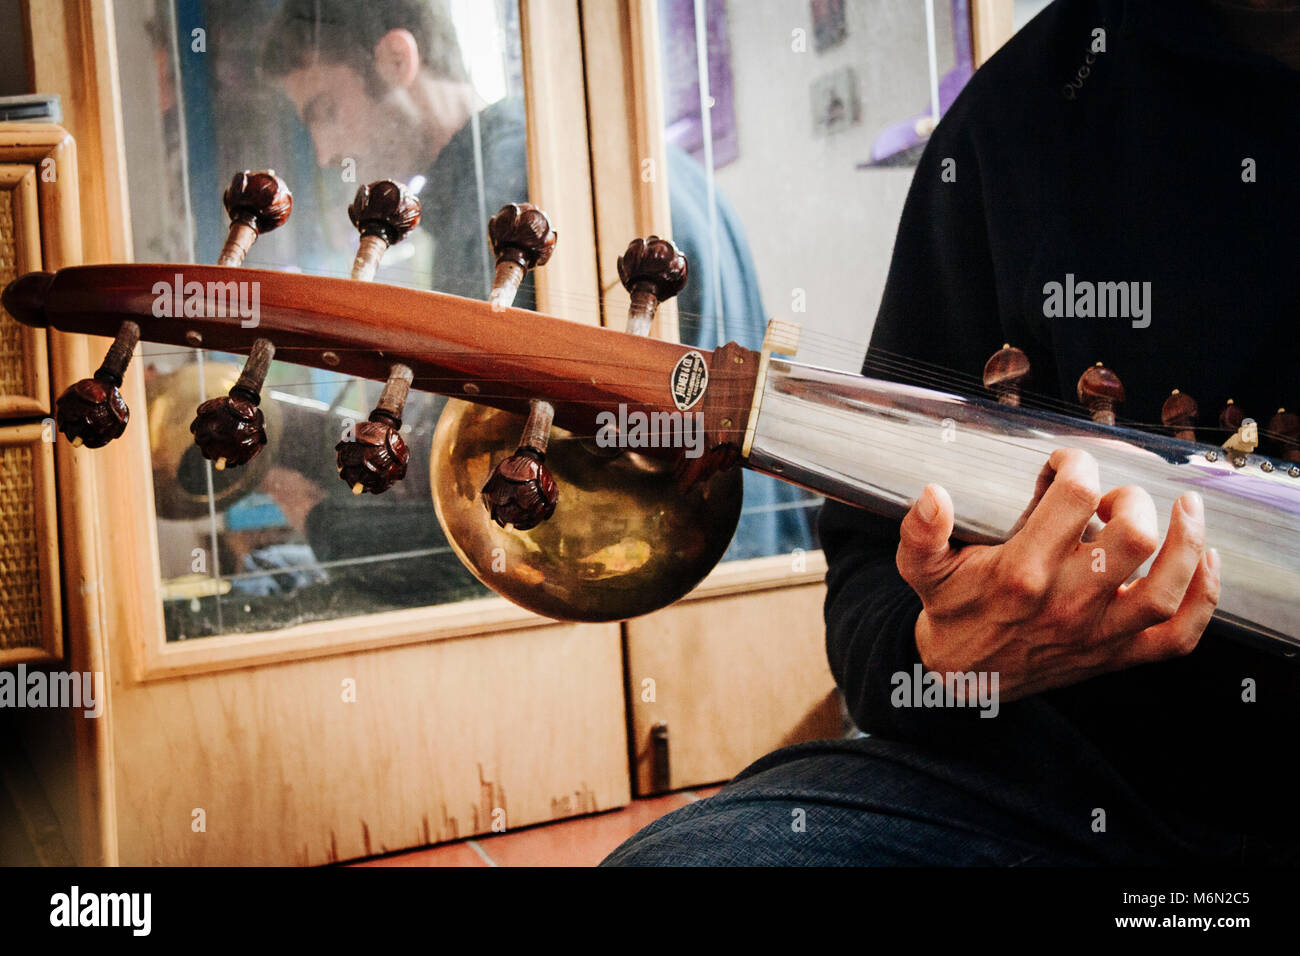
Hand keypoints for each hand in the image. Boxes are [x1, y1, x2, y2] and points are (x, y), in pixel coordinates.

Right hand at [897, 448, 1219, 700]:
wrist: (962, 680)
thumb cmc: (951, 613)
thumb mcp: (921, 571)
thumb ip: (921, 534)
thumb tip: (932, 494)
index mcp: (1020, 574)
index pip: (1075, 498)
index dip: (1077, 463)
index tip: (1066, 460)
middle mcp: (1065, 604)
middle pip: (1133, 536)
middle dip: (1130, 498)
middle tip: (1110, 497)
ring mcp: (1096, 633)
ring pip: (1165, 587)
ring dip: (1187, 540)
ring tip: (1185, 509)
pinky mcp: (1115, 655)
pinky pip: (1177, 635)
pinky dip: (1202, 599)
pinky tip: (1206, 562)